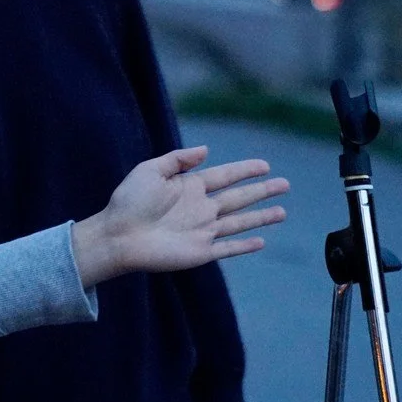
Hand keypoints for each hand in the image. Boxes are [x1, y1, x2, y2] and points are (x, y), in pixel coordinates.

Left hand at [72, 146, 287, 285]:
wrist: (117, 236)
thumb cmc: (128, 201)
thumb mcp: (149, 170)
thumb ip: (178, 159)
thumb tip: (206, 150)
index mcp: (189, 187)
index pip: (225, 176)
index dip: (245, 170)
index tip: (264, 166)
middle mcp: (200, 208)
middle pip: (239, 198)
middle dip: (262, 191)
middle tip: (285, 184)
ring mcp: (202, 230)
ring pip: (240, 222)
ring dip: (261, 217)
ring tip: (283, 211)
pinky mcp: (200, 251)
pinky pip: (228, 247)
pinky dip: (245, 245)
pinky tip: (261, 240)